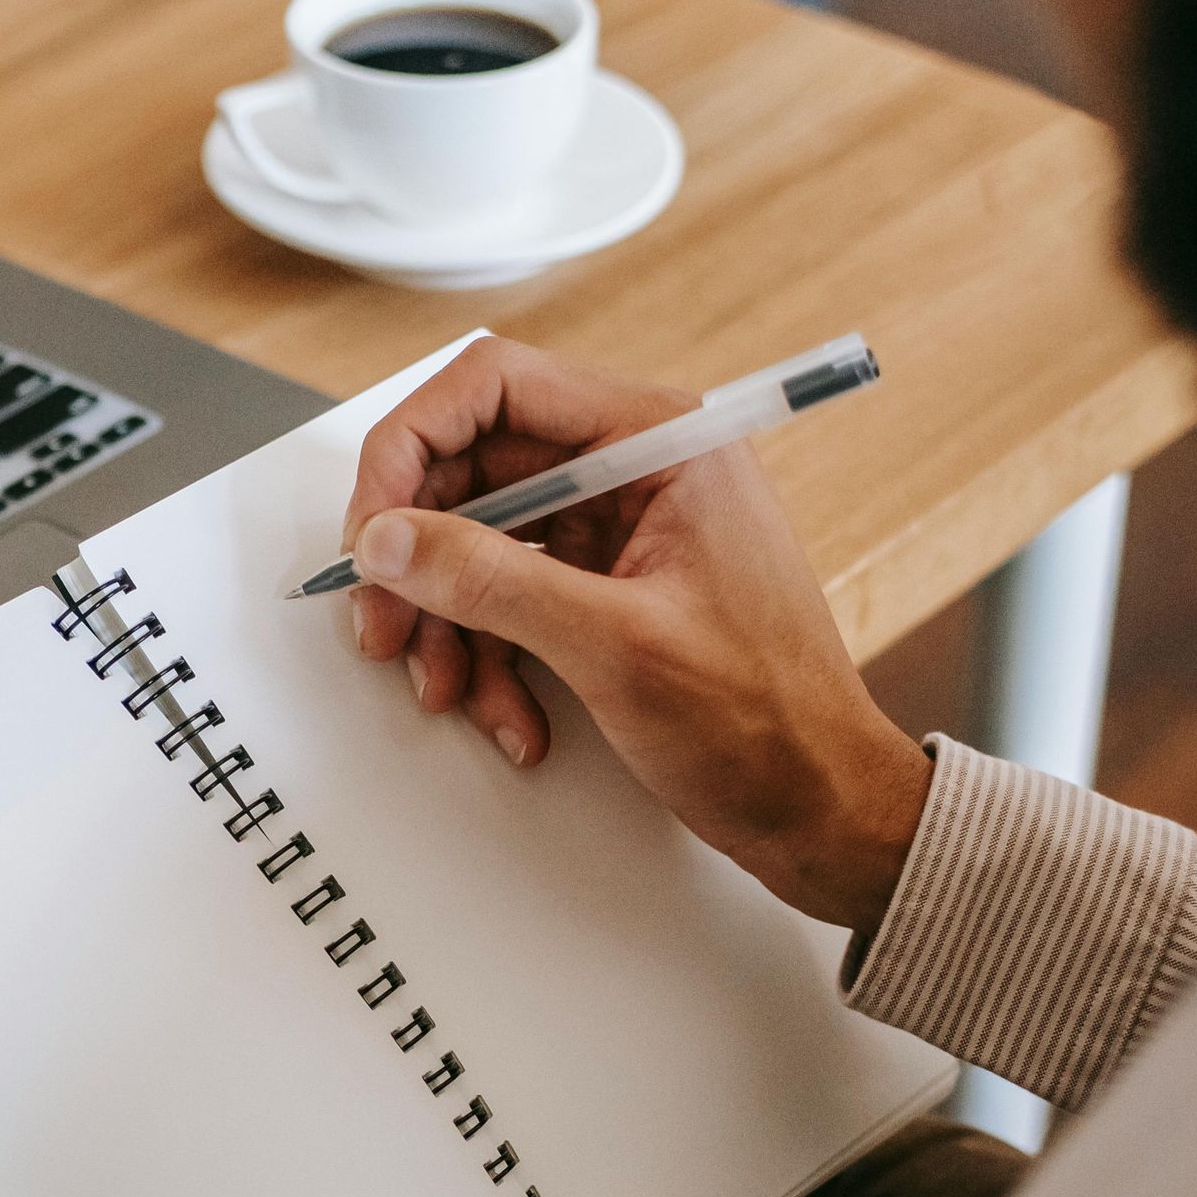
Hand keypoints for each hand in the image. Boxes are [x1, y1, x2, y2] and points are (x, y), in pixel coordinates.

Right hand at [343, 337, 931, 934]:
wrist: (823, 808)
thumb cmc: (767, 724)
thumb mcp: (614, 647)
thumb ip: (493, 582)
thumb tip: (391, 540)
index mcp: (660, 440)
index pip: (494, 387)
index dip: (410, 451)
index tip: (373, 530)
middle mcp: (637, 469)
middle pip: (473, 471)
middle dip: (422, 558)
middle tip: (385, 625)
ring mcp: (621, 530)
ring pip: (482, 544)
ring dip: (451, 623)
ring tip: (453, 689)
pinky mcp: (610, 590)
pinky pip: (512, 600)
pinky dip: (492, 659)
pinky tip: (511, 715)